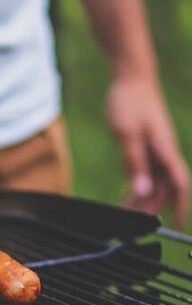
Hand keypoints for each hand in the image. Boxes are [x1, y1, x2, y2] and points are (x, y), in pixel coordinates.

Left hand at [106, 74, 189, 226]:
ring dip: (143, 198)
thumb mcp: (127, 135)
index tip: (174, 225)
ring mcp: (157, 150)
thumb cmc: (129, 103)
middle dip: (152, 207)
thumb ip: (134, 164)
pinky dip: (138, 186)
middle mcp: (165, 153)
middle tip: (131, 222)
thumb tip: (143, 191)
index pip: (178, 185)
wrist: (131, 79)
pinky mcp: (148, 146)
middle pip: (164, 189)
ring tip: (125, 212)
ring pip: (155, 182)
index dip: (179, 207)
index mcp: (165, 151)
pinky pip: (147, 172)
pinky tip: (127, 195)